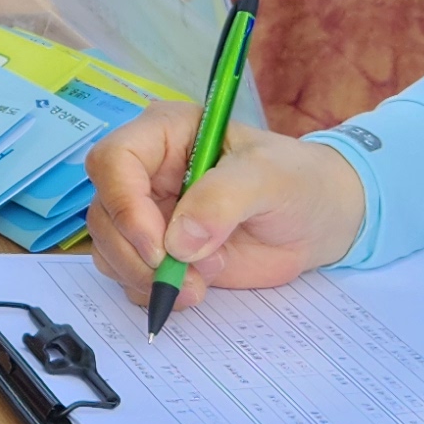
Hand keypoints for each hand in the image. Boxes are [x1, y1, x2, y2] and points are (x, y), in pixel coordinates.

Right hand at [84, 106, 365, 294]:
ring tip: (202, 282)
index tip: (160, 247)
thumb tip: (179, 241)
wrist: (318, 221)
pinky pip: (127, 275)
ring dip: (146, 278)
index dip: (126, 205)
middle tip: (186, 277)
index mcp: (166, 132)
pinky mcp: (156, 250)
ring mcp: (148, 213)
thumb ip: (224, 199)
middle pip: (104, 213)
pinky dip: (153, 291)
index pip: (113, 160)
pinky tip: (196, 288)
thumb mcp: (270, 177)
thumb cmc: (297, 181)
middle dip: (138, 255)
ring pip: (109, 249)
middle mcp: (147, 171)